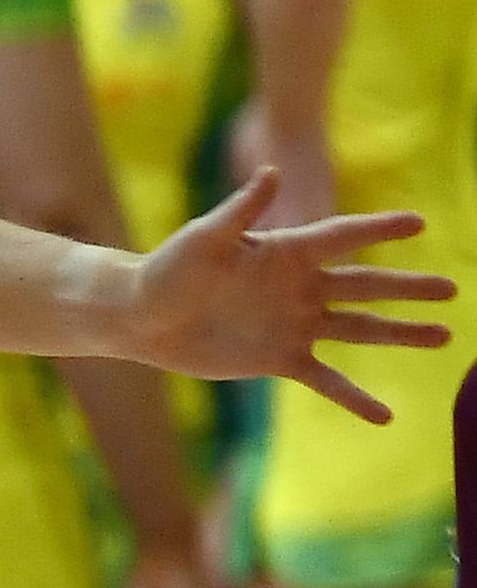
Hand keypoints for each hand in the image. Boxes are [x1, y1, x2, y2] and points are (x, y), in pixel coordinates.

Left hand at [123, 170, 449, 421]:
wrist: (141, 318)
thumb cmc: (165, 270)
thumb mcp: (204, 238)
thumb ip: (240, 211)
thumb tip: (270, 172)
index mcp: (283, 251)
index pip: (341, 236)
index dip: (377, 230)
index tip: (418, 222)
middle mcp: (298, 287)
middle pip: (365, 285)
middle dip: (407, 288)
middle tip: (451, 289)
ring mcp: (294, 324)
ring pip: (359, 328)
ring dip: (400, 334)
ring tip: (443, 336)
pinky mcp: (279, 358)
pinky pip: (326, 379)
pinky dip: (354, 397)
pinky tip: (384, 415)